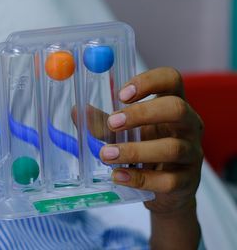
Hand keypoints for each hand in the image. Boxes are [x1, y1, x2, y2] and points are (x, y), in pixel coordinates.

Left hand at [92, 67, 202, 248]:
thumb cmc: (145, 153)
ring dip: (135, 151)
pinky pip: (168, 180)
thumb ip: (102, 123)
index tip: (120, 95)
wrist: (165, 191)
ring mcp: (192, 154)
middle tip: (112, 123)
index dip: (148, 81)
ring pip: (172, 148)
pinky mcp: (188, 182)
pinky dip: (140, 179)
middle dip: (142, 114)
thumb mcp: (124, 134)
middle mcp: (188, 126)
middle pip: (176, 109)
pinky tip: (118, 176)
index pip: (171, 79)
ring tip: (106, 155)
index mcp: (173, 105)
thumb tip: (77, 111)